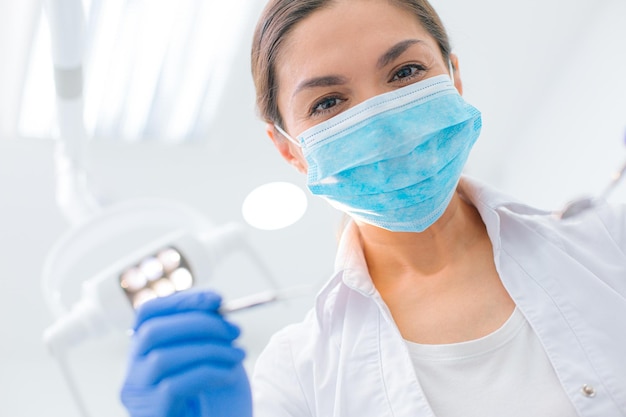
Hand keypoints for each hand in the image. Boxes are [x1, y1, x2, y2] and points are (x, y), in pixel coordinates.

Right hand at [120, 290, 251, 416]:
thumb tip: (214, 303)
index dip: (181, 301)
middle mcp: (133, 372)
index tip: (217, 299)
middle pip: (152, 332)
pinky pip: (174, 385)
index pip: (147, 313)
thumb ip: (203, 332)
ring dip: (209, 350)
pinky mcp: (151, 412)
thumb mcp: (206, 359)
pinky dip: (208, 374)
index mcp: (143, 353)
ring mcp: (138, 394)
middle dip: (199, 324)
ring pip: (163, 358)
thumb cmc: (211, 401)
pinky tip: (229, 376)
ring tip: (238, 355)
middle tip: (234, 331)